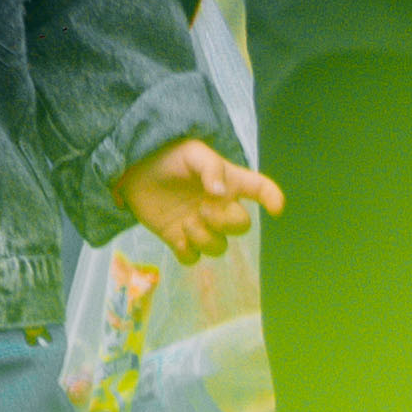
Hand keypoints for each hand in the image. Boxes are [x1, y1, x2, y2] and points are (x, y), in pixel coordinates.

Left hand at [114, 136, 282, 260]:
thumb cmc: (169, 157)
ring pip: (219, 247)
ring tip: (186, 223)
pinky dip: (188, 253)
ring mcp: (200, 225)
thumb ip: (210, 168)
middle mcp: (219, 206)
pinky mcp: (179, 239)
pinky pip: (193, 258)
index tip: (275, 209)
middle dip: (227, 222)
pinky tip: (178, 238)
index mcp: (228, 182)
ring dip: (205, 239)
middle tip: (203, 209)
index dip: (272, 198)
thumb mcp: (192, 153)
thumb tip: (220, 192)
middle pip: (241, 226)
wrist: (136, 169)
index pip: (259, 189)